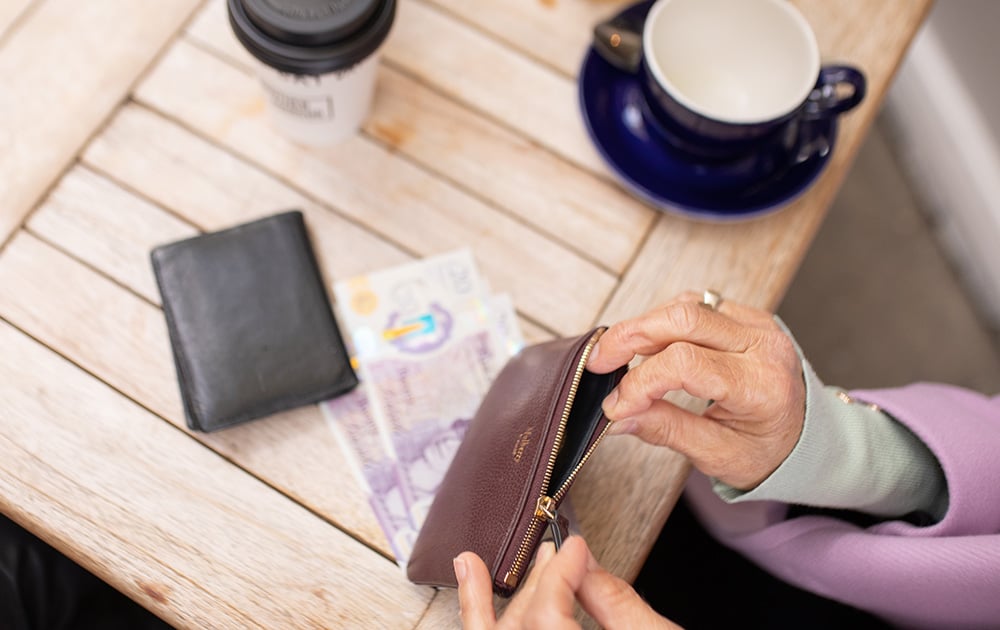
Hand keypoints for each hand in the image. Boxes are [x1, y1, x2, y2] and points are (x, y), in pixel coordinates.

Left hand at [454, 536, 677, 628]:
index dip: (558, 576)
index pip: (547, 621)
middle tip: (553, 555)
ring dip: (487, 608)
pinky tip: (473, 591)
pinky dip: (482, 624)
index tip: (574, 548)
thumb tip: (582, 563)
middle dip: (534, 587)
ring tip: (472, 567)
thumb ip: (616, 603)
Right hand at [587, 292, 804, 489]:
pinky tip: (647, 344)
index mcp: (761, 386)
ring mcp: (757, 325)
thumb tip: (616, 415)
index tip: (615, 406)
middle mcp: (763, 346)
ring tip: (618, 356)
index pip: (685, 364)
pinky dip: (663, 320)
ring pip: (686, 304)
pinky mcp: (746, 315)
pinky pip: (696, 303)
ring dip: (644, 326)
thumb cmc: (766, 449)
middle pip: (683, 318)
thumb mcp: (717, 455)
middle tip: (598, 361)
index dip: (639, 382)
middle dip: (630, 336)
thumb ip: (666, 430)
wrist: (806, 436)